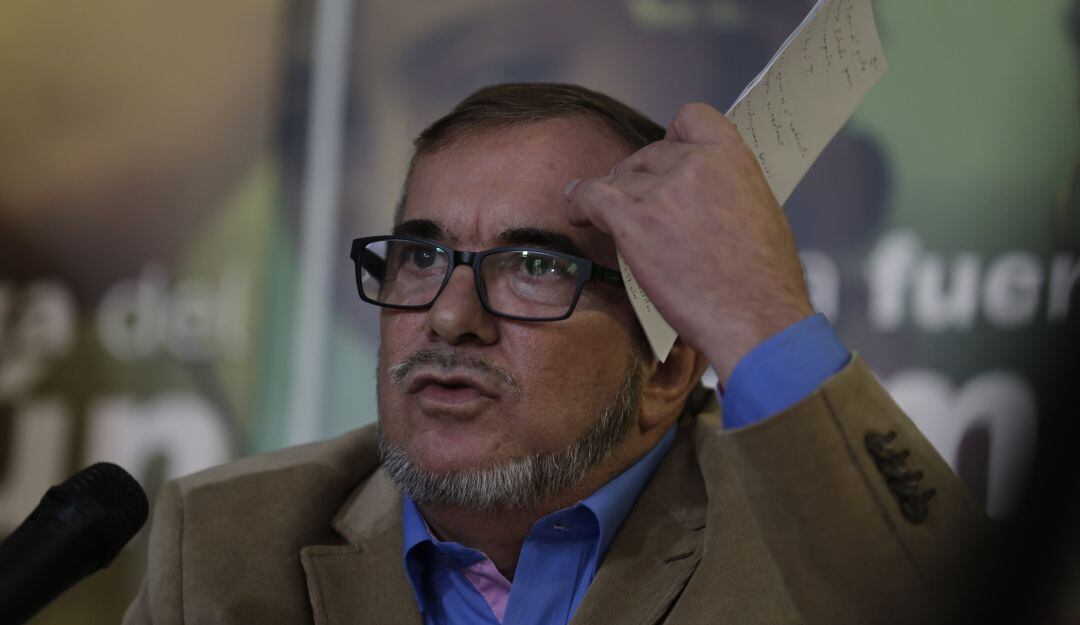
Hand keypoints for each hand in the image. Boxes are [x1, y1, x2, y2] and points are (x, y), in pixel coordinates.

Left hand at [565, 103, 813, 382]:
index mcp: (732, 158)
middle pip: (648, 153)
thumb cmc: (765, 281)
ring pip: (620, 178)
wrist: (757, 318)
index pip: (691, 117)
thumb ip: (725, 189)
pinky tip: (577, 213)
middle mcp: (695, 164)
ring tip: (601, 214)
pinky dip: (580, 203)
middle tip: (634, 204)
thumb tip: (701, 196)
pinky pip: (592, 197)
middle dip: (639, 176)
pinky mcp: (633, 221)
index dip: (672, 136)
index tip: (666, 158)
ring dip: (612, 195)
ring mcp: (662, 191)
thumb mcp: (759, 212)